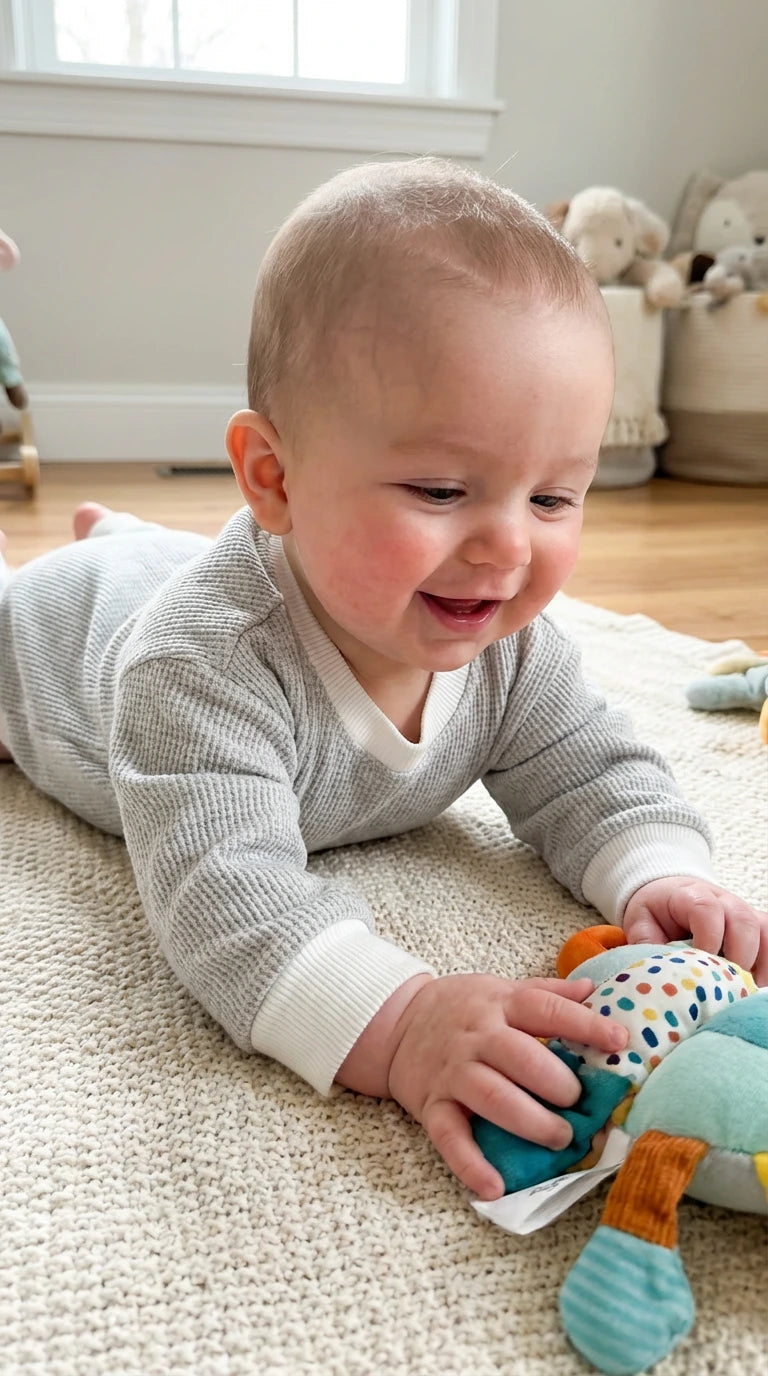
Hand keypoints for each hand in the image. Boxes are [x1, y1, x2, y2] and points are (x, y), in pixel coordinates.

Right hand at [385, 973, 627, 1200]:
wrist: (395, 1024)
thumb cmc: (461, 1008)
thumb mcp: (500, 988)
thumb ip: (547, 992)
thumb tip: (593, 989)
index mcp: (499, 1004)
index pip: (546, 1009)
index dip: (585, 1025)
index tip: (620, 1042)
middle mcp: (476, 1036)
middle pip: (521, 1058)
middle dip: (558, 1085)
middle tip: (580, 1104)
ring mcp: (452, 1073)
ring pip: (492, 1097)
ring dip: (531, 1122)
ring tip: (560, 1138)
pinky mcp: (432, 1106)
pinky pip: (450, 1137)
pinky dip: (471, 1164)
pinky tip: (495, 1186)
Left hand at [623, 876, 767, 986]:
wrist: (669, 896)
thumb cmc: (656, 913)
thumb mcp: (640, 923)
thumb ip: (645, 944)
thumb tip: (654, 973)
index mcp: (690, 895)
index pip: (707, 909)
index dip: (708, 937)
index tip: (701, 964)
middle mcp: (723, 900)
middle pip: (743, 920)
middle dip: (738, 955)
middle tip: (726, 985)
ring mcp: (743, 912)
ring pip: (764, 931)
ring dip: (760, 963)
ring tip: (744, 990)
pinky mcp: (756, 927)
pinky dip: (767, 966)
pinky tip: (754, 987)